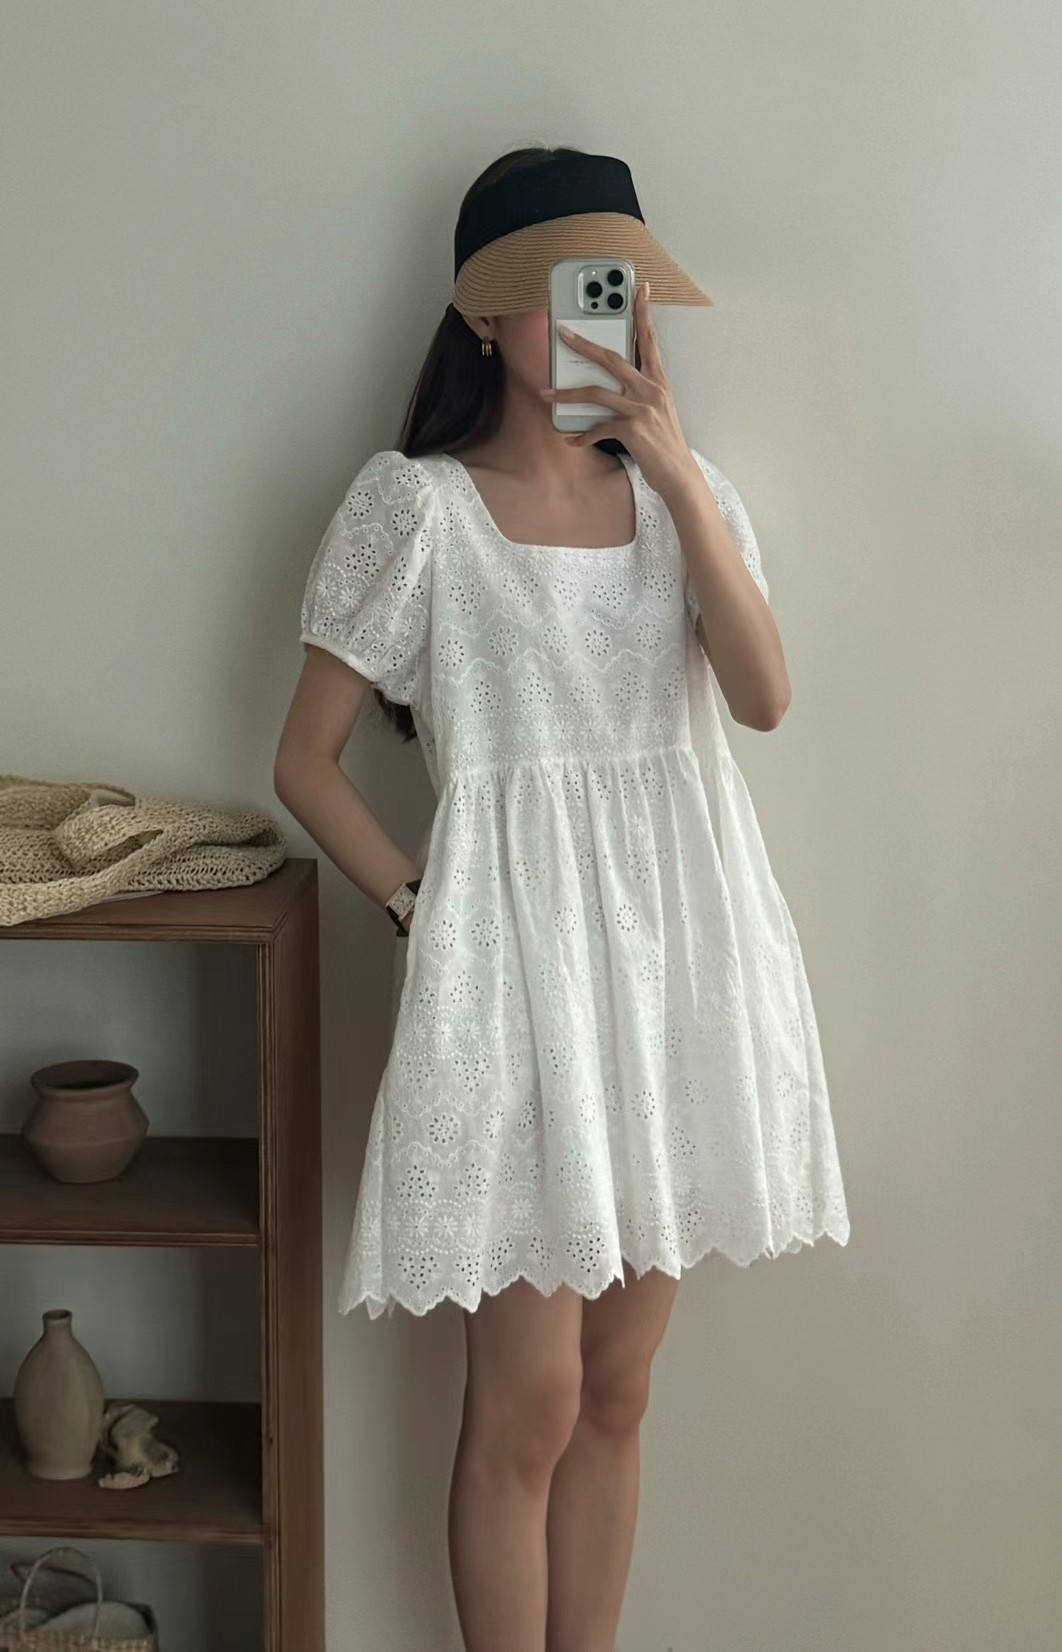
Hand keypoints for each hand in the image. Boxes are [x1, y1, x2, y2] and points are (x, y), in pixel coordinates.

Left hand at [538, 280, 699, 503]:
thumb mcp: (657, 410)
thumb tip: (607, 385)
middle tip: (563, 332)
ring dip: (567, 393)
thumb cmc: (664, 443)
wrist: (678, 474)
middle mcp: (651, 389)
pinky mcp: (632, 429)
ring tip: (545, 393)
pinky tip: (571, 439)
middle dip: (584, 343)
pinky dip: (581, 434)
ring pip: (596, 392)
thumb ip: (638, 392)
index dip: (644, 313)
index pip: (650, 339)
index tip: (639, 289)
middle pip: (612, 358)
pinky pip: (598, 427)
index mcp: (658, 381)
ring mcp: (642, 408)